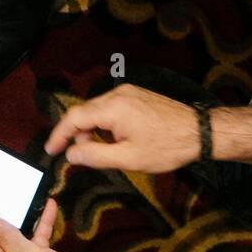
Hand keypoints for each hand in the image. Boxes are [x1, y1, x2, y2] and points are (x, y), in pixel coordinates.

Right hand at [44, 84, 201, 174]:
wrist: (201, 131)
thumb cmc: (166, 147)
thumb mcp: (129, 158)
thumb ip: (95, 155)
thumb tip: (71, 154)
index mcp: (112, 108)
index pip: (73, 118)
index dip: (58, 134)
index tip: (50, 150)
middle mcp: (116, 94)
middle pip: (84, 111)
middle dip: (76, 133)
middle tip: (82, 155)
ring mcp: (128, 92)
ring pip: (96, 109)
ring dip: (91, 128)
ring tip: (102, 149)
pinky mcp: (137, 94)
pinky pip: (110, 106)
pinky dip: (104, 122)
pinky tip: (115, 138)